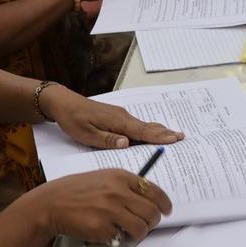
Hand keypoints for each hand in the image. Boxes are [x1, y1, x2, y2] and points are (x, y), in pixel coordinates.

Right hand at [37, 169, 173, 243]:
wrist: (51, 203)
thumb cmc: (77, 191)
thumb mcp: (103, 178)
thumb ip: (125, 186)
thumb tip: (149, 201)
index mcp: (121, 177)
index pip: (154, 191)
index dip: (164, 203)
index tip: (166, 210)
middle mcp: (118, 192)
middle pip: (152, 212)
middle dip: (153, 222)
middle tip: (147, 225)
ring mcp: (111, 210)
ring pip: (141, 228)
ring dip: (139, 233)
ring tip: (130, 232)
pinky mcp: (103, 228)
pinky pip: (121, 237)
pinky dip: (118, 238)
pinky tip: (107, 231)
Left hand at [43, 91, 184, 149]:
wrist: (63, 102)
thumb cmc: (72, 120)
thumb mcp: (85, 134)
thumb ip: (106, 140)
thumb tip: (126, 144)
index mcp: (117, 122)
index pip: (142, 132)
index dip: (159, 137)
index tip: (175, 139)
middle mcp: (122, 117)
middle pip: (148, 127)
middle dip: (165, 133)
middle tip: (182, 137)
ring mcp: (120, 116)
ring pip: (143, 125)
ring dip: (159, 131)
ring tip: (173, 135)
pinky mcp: (116, 117)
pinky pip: (136, 125)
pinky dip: (148, 129)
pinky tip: (151, 133)